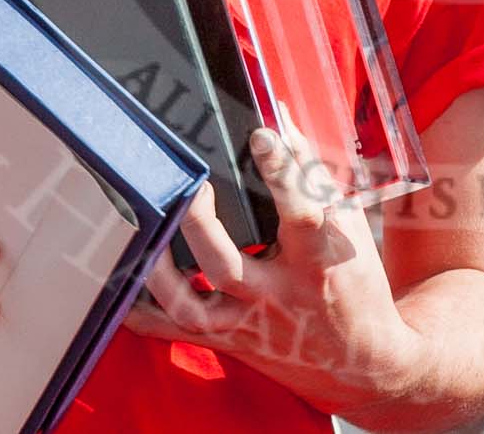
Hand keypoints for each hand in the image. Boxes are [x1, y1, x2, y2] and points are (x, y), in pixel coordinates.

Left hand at [124, 128, 420, 412]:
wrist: (360, 362)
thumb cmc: (354, 282)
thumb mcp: (349, 226)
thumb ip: (312, 173)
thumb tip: (281, 121)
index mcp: (318, 260)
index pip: (301, 213)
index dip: (282, 172)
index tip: (261, 134)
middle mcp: (279, 295)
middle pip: (227, 266)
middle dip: (199, 224)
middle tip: (191, 184)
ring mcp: (247, 322)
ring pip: (190, 305)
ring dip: (159, 270)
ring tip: (147, 229)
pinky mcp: (227, 340)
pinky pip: (171, 330)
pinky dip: (140, 310)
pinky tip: (122, 278)